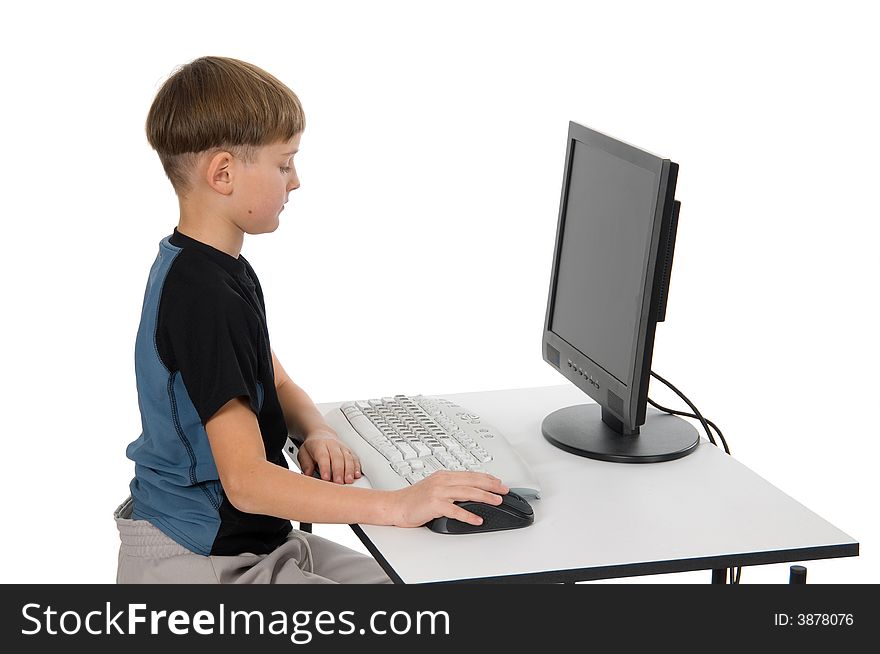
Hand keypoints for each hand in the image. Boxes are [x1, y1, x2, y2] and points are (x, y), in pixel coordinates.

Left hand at [297, 430, 361, 484]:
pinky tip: (356, 475)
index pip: (323, 456)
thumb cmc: (312, 446)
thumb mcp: (303, 453)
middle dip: (338, 471)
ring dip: (349, 470)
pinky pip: (355, 458)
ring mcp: (342, 447)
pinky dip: (356, 467)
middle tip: (338, 483)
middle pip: (337, 457)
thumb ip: (306, 464)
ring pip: (348, 458)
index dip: (325, 467)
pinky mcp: (349, 451)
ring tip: (348, 481)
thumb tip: (308, 475)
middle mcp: (332, 445)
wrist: (321, 434)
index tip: (325, 478)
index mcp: (319, 445)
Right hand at [391, 471, 508, 527]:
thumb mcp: (435, 488)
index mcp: (444, 475)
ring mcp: (438, 492)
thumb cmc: (413, 499)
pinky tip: (477, 519)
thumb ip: (451, 488)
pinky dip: (468, 515)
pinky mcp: (434, 504)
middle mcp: (443, 481)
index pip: (471, 474)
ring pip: (467, 492)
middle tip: (504, 490)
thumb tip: (470, 492)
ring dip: (485, 497)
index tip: (499, 482)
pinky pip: (456, 510)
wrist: (395, 505)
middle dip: (491, 485)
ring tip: (497, 501)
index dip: (487, 478)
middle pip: (472, 481)